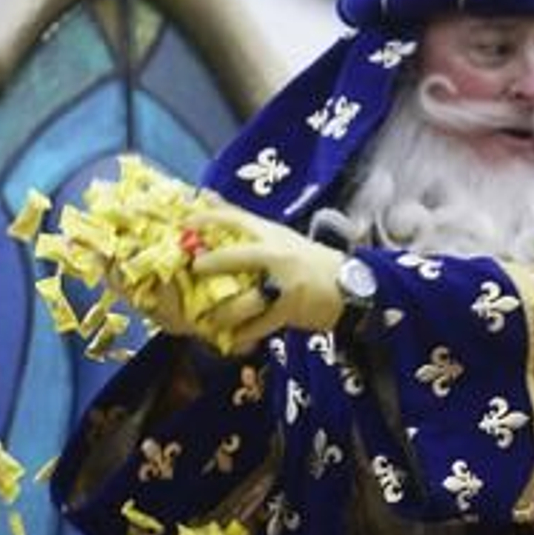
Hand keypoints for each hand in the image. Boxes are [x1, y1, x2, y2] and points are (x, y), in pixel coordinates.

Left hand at [187, 203, 343, 352]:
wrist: (347, 285)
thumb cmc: (308, 259)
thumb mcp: (278, 235)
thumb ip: (242, 221)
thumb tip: (206, 195)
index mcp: (272, 234)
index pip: (237, 219)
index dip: (208, 219)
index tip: (185, 223)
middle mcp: (277, 255)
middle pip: (238, 257)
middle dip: (212, 264)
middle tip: (193, 270)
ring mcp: (284, 284)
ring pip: (246, 300)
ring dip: (223, 313)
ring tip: (207, 320)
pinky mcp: (290, 309)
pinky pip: (260, 325)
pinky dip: (243, 334)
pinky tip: (231, 338)